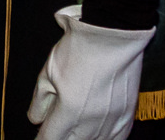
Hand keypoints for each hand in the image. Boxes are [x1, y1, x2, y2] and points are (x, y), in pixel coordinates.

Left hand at [27, 5, 153, 139]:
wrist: (112, 35)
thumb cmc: (78, 50)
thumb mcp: (47, 72)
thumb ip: (39, 101)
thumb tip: (36, 119)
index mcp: (68, 111)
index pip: (50, 138)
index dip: (42, 139)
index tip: (39, 137)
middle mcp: (91, 122)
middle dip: (60, 138)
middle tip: (56, 131)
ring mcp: (112, 121)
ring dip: (81, 139)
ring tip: (73, 132)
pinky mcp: (127, 115)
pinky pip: (117, 139)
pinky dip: (105, 139)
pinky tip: (98, 135)